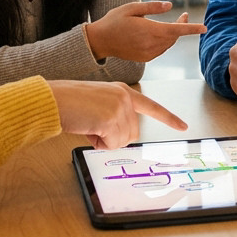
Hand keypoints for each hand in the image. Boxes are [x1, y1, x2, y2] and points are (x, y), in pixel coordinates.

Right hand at [46, 80, 186, 148]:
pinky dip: (98, 143)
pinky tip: (87, 128)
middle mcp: (124, 97)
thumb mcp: (98, 104)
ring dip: (104, 141)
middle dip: (113, 138)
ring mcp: (119, 108)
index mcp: (123, 91)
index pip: (151, 106)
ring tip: (88, 124)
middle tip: (93, 126)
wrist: (52, 100)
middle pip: (132, 134)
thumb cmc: (69, 103)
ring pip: (122, 141)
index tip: (183, 126)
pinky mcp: (111, 119)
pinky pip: (111, 145)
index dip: (168, 118)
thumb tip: (121, 138)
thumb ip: (115, 115)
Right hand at [84, 1, 206, 61]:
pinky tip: (160, 34)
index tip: (204, 28)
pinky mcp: (145, 58)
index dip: (192, 28)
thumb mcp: (132, 8)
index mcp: (150, 30)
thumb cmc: (115, 21)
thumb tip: (170, 6)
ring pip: (169, 43)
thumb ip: (152, 7)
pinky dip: (165, 41)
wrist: (100, 41)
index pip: (176, 29)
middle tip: (184, 14)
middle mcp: (151, 44)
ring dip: (173, 34)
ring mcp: (148, 53)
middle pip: (174, 36)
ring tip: (174, 22)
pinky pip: (161, 49)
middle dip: (182, 26)